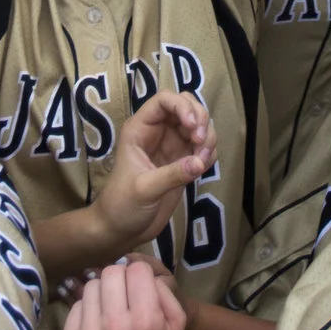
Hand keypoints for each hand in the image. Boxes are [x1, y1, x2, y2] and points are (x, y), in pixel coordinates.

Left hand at [61, 256, 185, 329]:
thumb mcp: (175, 327)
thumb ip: (165, 293)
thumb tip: (141, 273)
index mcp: (145, 322)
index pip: (137, 270)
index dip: (140, 276)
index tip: (139, 287)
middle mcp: (115, 327)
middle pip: (111, 273)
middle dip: (119, 280)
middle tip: (123, 296)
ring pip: (91, 286)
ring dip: (102, 294)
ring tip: (109, 311)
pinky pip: (75, 306)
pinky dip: (87, 311)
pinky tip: (96, 325)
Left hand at [91, 92, 214, 254]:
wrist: (121, 229)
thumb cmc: (122, 206)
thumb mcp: (144, 190)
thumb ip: (171, 175)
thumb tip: (200, 162)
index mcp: (140, 129)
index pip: (164, 100)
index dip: (182, 106)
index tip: (193, 127)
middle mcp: (158, 132)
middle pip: (187, 106)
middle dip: (200, 119)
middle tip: (201, 144)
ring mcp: (172, 146)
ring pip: (198, 125)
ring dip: (207, 137)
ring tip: (202, 162)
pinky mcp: (183, 161)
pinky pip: (203, 147)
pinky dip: (209, 152)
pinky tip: (203, 168)